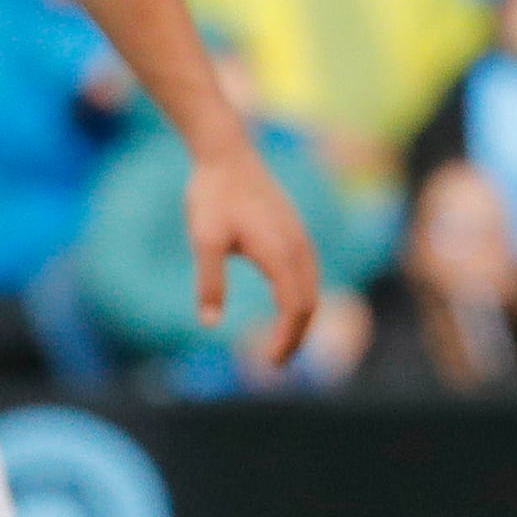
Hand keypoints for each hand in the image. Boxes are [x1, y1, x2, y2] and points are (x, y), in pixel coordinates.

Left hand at [181, 133, 326, 372]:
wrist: (226, 152)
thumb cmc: (213, 195)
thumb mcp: (204, 239)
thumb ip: (209, 282)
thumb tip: (209, 323)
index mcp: (280, 253)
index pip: (295, 309)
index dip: (285, 340)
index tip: (267, 363)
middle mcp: (298, 247)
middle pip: (310, 304)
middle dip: (296, 338)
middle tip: (274, 364)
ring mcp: (300, 238)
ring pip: (312, 289)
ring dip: (301, 320)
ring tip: (281, 343)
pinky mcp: (295, 231)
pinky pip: (308, 274)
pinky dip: (301, 299)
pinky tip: (284, 308)